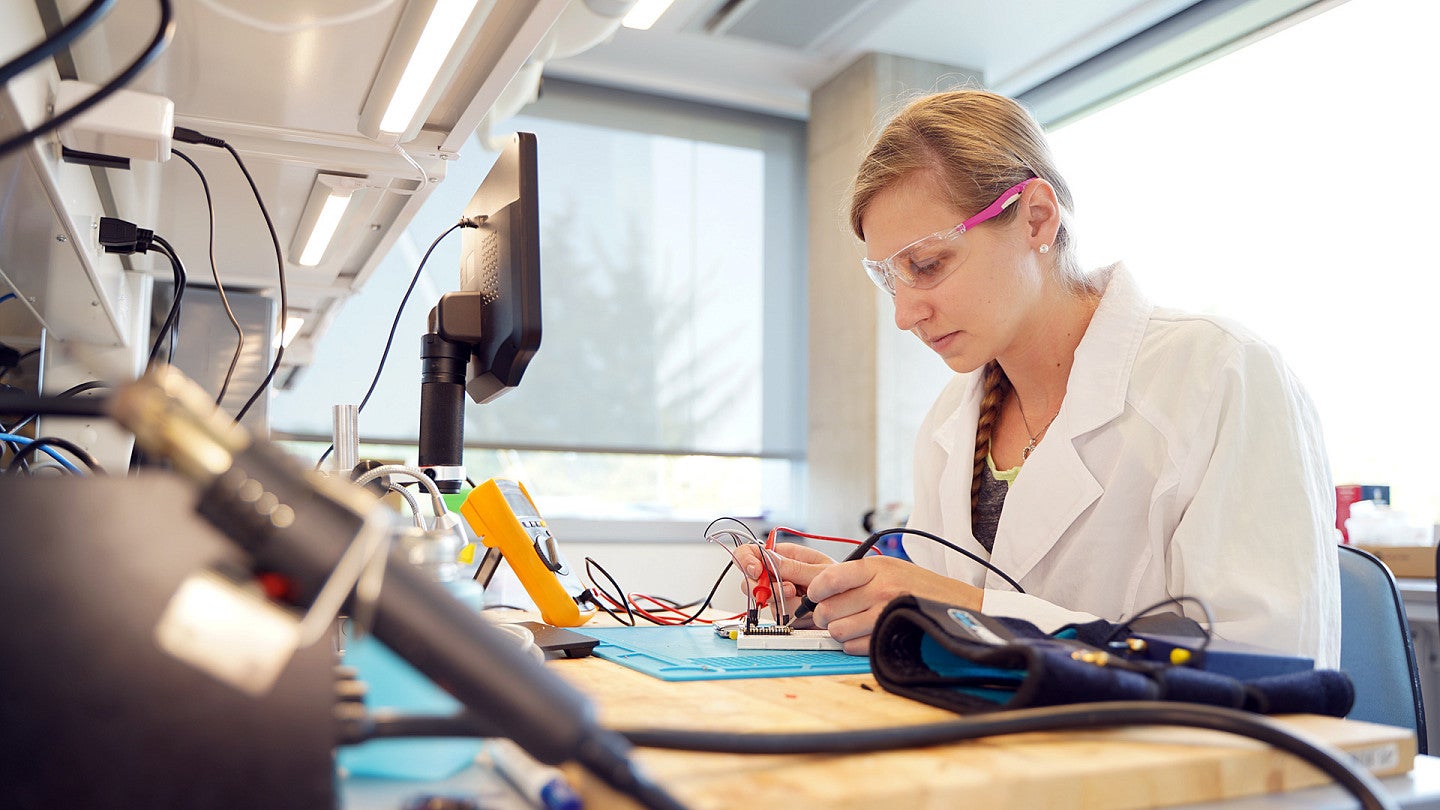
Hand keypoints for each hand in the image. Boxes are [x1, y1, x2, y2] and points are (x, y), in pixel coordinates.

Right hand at [732, 542, 833, 622]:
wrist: (854, 609)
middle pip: (750, 579)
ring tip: (803, 599)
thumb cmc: (843, 583)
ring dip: (783, 601)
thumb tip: (769, 559)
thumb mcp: (822, 572)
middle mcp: (778, 574)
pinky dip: (790, 615)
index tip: (756, 570)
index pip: (752, 552)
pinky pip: (776, 615)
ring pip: (762, 600)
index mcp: (786, 556)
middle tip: (787, 590)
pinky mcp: (783, 612)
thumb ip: (795, 567)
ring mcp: (779, 595)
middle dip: (763, 587)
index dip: (746, 560)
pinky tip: (805, 611)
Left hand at [806, 556, 982, 654]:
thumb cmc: (918, 586)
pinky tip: (864, 634)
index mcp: (876, 567)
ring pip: (837, 630)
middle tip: (833, 613)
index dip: (815, 590)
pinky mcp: (891, 636)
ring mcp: (886, 614)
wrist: (957, 605)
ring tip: (852, 623)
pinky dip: (853, 644)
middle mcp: (881, 589)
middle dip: (824, 614)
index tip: (815, 595)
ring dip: (839, 630)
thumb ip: (854, 574)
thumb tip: (816, 586)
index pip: (828, 579)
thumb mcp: (889, 567)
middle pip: (827, 608)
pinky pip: (852, 646)